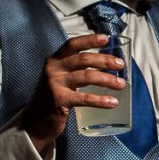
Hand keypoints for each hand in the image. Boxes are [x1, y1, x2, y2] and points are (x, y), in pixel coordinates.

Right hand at [22, 33, 125, 152]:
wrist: (36, 121)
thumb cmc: (54, 97)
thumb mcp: (62, 78)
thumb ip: (78, 69)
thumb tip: (106, 64)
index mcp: (54, 60)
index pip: (72, 44)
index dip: (89, 40)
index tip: (106, 39)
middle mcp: (53, 69)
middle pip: (83, 59)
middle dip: (104, 60)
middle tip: (120, 64)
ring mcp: (55, 84)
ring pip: (86, 76)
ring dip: (107, 79)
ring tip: (121, 84)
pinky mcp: (59, 100)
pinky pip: (84, 98)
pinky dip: (101, 100)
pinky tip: (112, 102)